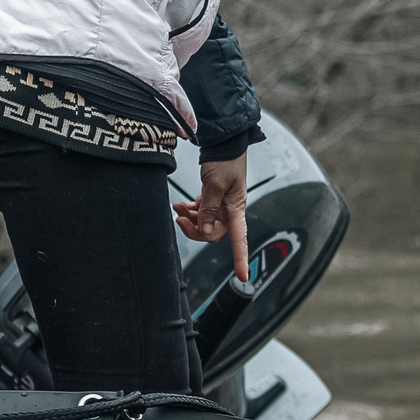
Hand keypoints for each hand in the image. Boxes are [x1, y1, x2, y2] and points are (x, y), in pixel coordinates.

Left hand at [173, 155, 248, 280]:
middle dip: (194, 229)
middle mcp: (230, 210)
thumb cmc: (225, 160)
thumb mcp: (215, 184)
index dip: (241, 258)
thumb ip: (209, 209)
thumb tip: (205, 231)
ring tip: (177, 206)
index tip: (243, 276)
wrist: (223, 143)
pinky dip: (190, 210)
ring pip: (203, 223)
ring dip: (189, 218)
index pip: (239, 239)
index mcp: (236, 208)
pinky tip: (181, 203)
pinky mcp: (213, 198)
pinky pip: (201, 212)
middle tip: (179, 218)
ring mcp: (221, 204)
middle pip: (212, 232)